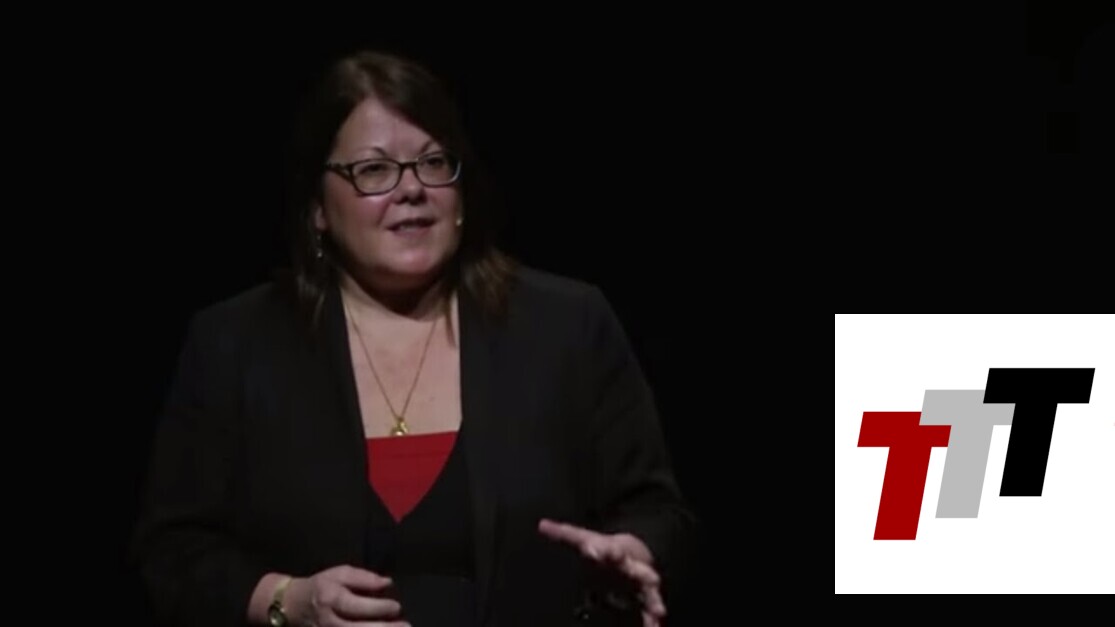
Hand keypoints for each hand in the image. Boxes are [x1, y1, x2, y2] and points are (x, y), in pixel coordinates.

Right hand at [284, 565, 408, 626]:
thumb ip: (364, 578)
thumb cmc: (322, 586)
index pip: (356, 606)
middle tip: (405, 626)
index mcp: (332, 599)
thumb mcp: (340, 574)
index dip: (377, 607)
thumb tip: (387, 582)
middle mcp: (329, 620)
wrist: (294, 605)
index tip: (396, 606)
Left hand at [538, 519, 665, 626]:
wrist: (634, 553)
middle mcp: (631, 566)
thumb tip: (542, 525)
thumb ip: (564, 534)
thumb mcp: (585, 539)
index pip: (608, 548)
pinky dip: (653, 620)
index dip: (600, 550)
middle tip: (652, 577)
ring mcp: (641, 583)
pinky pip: (650, 611)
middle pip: (637, 569)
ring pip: (650, 592)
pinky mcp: (646, 598)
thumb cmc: (605, 549)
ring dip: (655, 601)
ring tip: (659, 611)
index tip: (594, 550)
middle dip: (643, 574)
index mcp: (613, 551)